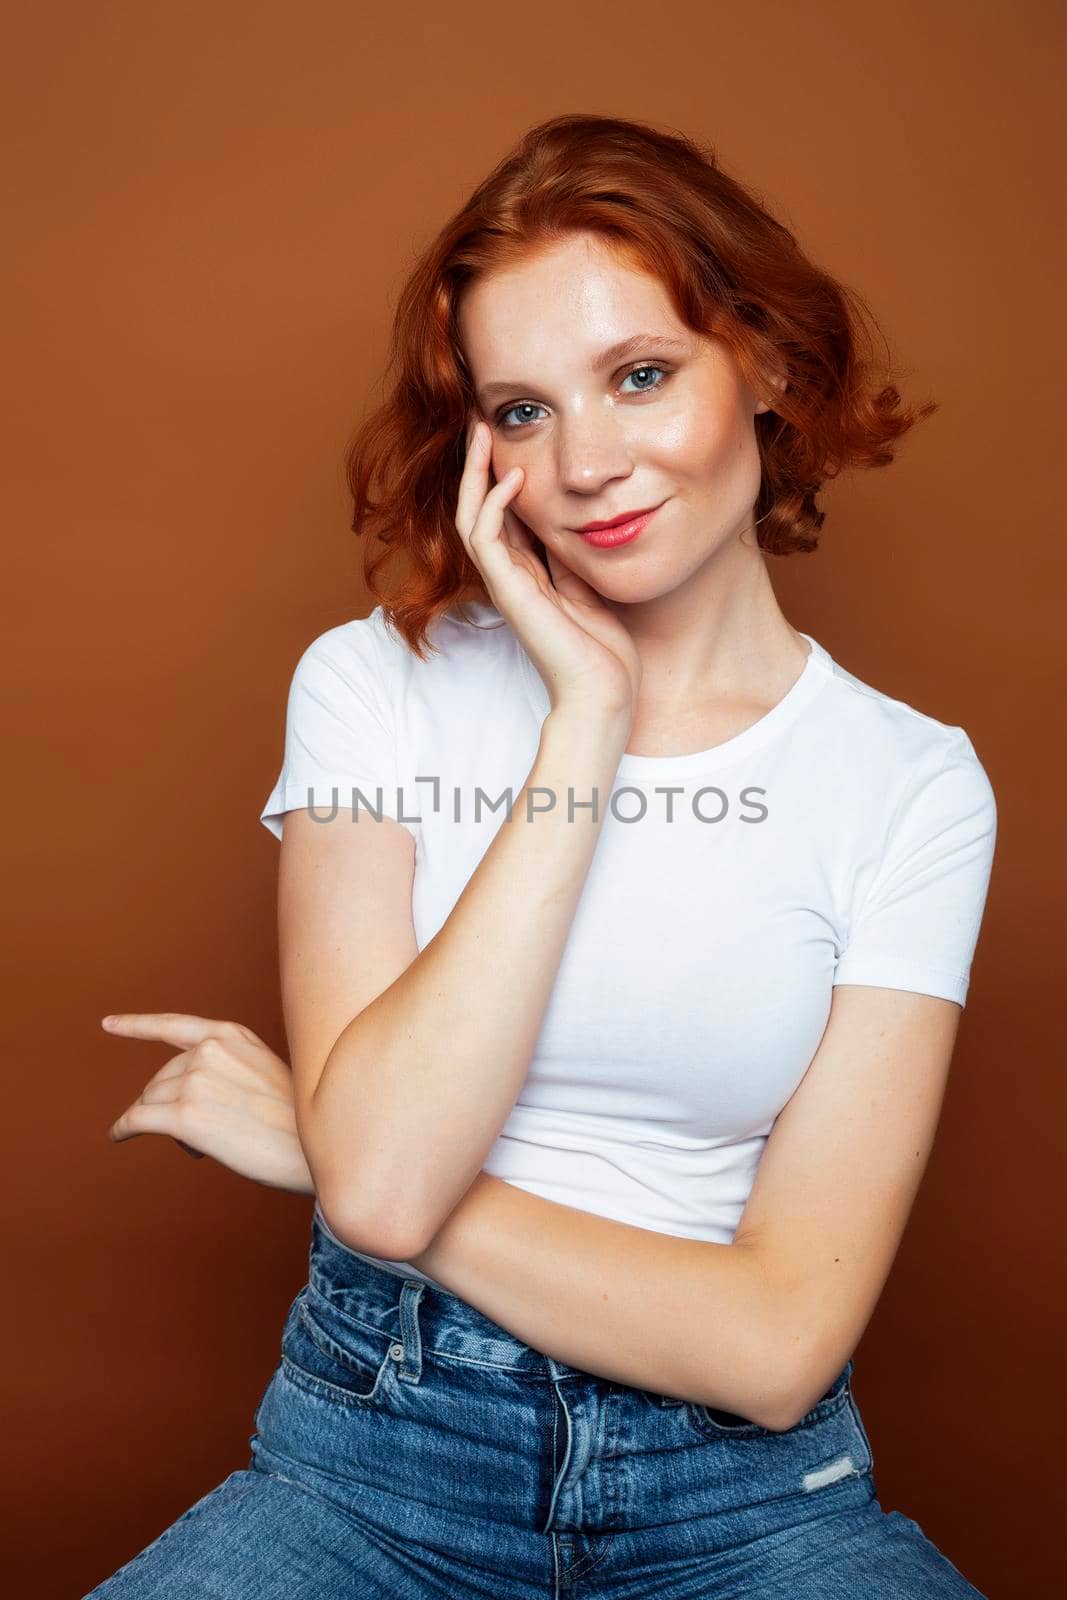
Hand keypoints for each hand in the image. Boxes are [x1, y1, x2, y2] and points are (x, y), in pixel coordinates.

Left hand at [101, 1012, 312, 1194]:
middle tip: (201, 1133)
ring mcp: (196, 1081)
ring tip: (199, 1144)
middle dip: (169, 1104)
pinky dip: (123, 1128)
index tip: (108, 1024)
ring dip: (162, 1124)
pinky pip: (137, 1120)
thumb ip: (224, 1071)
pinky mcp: (185, 1116)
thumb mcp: (263, 1076)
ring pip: (150, 1101)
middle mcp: (210, 1050)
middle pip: (161, 1077)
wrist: (313, 1152)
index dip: (137, 1026)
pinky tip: (118, 1135)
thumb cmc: (295, 1123)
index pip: (174, 1026)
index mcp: (232, 1035)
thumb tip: (177, 1099)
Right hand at [458, 416, 642, 718]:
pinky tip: (511, 477)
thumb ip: (574, 553)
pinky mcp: (509, 593)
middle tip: (479, 421)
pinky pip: (486, 539)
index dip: (499, 474)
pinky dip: (494, 505)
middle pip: (477, 508)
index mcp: (528, 575)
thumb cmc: (604, 651)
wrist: (603, 694)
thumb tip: (574, 514)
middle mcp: (510, 577)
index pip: (502, 515)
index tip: (506, 436)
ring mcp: (506, 585)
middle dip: (477, 464)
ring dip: (474, 474)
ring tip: (481, 433)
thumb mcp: (592, 585)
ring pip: (471, 517)